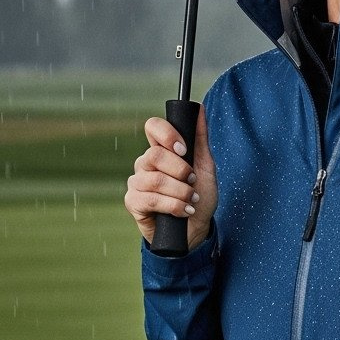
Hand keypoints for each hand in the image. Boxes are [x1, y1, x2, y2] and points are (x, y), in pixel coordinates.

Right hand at [124, 104, 217, 249]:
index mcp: (161, 150)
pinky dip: (173, 206)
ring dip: (180, 192)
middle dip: (180, 170)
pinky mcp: (133, 202)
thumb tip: (200, 109)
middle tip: (193, 181)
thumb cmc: (199, 197)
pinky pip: (150, 199)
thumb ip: (200, 139)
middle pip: (155, 155)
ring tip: (191, 200)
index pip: (153, 126)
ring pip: (154, 179)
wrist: (195, 230)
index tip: (183, 149)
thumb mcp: (206, 167)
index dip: (166, 134)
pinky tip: (183, 211)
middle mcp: (145, 163)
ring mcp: (137, 182)